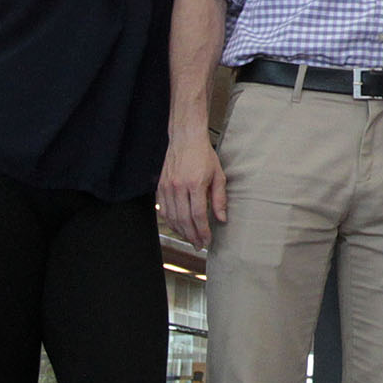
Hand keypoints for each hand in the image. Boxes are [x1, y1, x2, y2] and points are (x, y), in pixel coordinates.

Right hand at [157, 130, 227, 249]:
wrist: (185, 138)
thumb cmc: (204, 155)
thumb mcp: (218, 175)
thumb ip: (219, 199)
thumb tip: (221, 219)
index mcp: (195, 184)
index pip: (198, 215)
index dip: (203, 231)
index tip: (207, 240)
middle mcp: (178, 187)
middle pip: (184, 220)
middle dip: (192, 236)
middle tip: (199, 245)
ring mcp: (167, 187)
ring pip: (172, 217)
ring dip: (181, 231)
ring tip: (190, 239)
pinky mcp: (160, 186)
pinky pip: (163, 210)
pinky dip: (170, 222)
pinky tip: (178, 227)